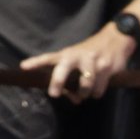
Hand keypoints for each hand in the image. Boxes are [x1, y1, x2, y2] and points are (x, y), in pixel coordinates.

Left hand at [20, 27, 137, 101]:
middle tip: (54, 93)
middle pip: (63, 68)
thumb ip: (72, 80)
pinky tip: (98, 87)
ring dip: (85, 93)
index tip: (23, 67)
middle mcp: (77, 56)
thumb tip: (74, 99)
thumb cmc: (90, 53)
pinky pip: (99, 89)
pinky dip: (97, 93)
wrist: (116, 39)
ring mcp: (92, 61)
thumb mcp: (78, 62)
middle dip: (58, 81)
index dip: (36, 62)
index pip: (48, 57)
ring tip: (86, 91)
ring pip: (85, 86)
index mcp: (67, 54)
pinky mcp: (107, 67)